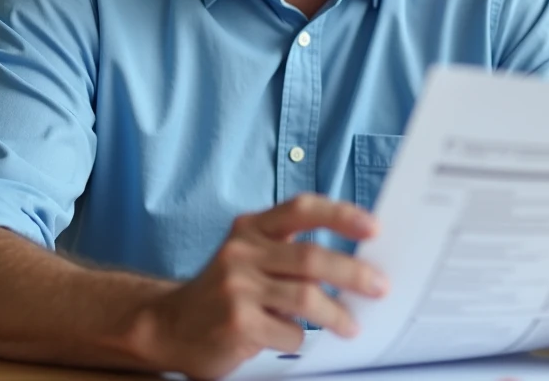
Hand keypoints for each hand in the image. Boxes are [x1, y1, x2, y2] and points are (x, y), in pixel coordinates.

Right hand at [137, 194, 388, 379]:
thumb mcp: (248, 256)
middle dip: (354, 273)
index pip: (302, 208)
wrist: (169, 325)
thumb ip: (288, 252)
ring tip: (351, 326)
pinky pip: (289, 333)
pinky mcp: (237, 323)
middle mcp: (242, 252)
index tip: (373, 227)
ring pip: (306, 298)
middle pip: (311, 258)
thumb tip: (352, 264)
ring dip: (337, 315)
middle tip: (379, 286)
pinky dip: (299, 340)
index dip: (341, 214)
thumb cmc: (223, 291)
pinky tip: (293, 340)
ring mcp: (237, 288)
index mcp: (251, 228)